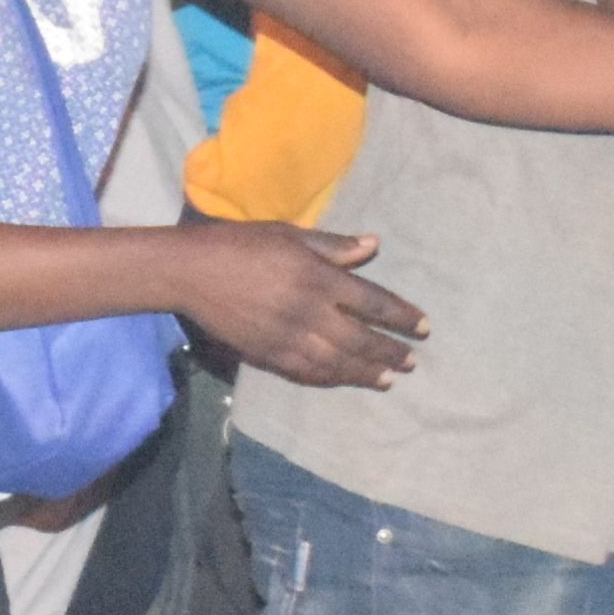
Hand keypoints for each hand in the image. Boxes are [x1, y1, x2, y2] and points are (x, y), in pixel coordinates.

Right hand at [174, 221, 425, 387]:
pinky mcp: (267, 354)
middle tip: (412, 362)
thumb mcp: (289, 234)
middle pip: (360, 339)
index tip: (423, 327)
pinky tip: (345, 380)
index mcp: (317, 277)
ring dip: (366, 372)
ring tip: (388, 379)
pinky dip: (331, 379)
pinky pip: (306, 372)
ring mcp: (287, 338)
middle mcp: (308, 312)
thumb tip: (373, 246)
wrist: (190, 273)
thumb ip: (333, 245)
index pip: (372, 302)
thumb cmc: (240, 244)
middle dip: (390, 351)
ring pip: (337, 362)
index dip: (401, 316)